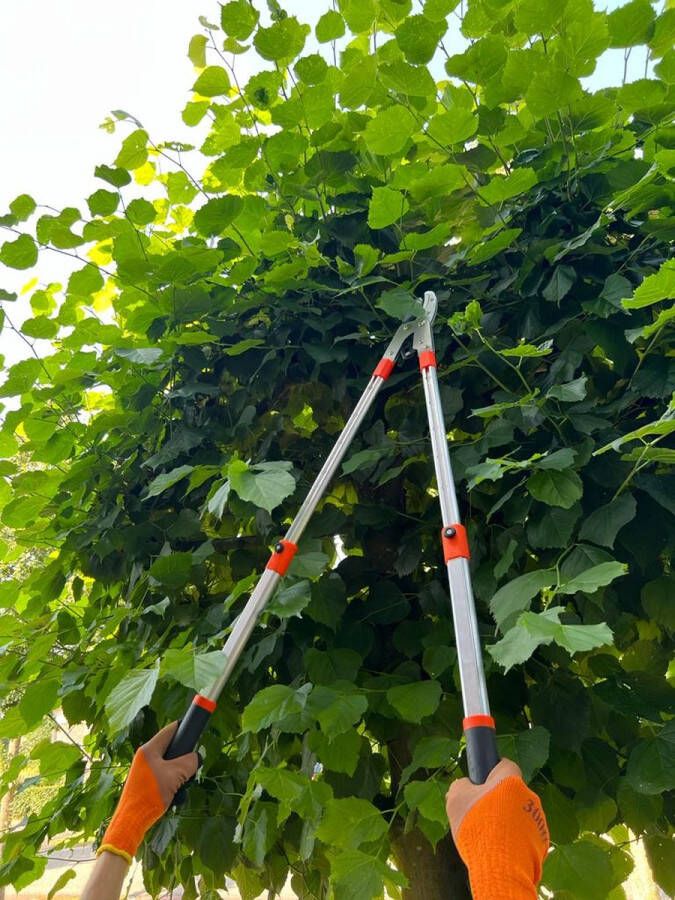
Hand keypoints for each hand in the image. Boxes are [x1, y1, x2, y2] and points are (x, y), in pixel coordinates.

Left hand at [97, 722, 198, 863]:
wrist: (131, 821)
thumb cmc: (151, 794)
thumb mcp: (175, 775)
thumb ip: (189, 762)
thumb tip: (196, 757)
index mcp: (149, 750)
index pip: (170, 730)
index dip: (184, 728)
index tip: (196, 730)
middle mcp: (145, 757)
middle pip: (171, 750)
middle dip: (183, 759)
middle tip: (190, 768)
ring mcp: (144, 771)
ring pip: (170, 766)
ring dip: (179, 776)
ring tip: (180, 787)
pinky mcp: (145, 784)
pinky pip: (165, 778)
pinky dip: (172, 785)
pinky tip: (174, 796)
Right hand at [446, 758, 548, 899]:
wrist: (500, 867)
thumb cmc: (477, 826)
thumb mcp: (456, 799)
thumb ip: (461, 786)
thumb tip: (466, 786)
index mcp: (511, 781)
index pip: (505, 765)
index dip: (493, 771)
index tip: (482, 783)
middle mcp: (529, 796)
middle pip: (512, 792)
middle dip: (500, 800)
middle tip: (482, 814)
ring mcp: (538, 820)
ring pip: (520, 814)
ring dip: (508, 820)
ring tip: (490, 836)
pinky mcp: (542, 842)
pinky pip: (526, 834)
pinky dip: (516, 839)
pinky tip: (502, 849)